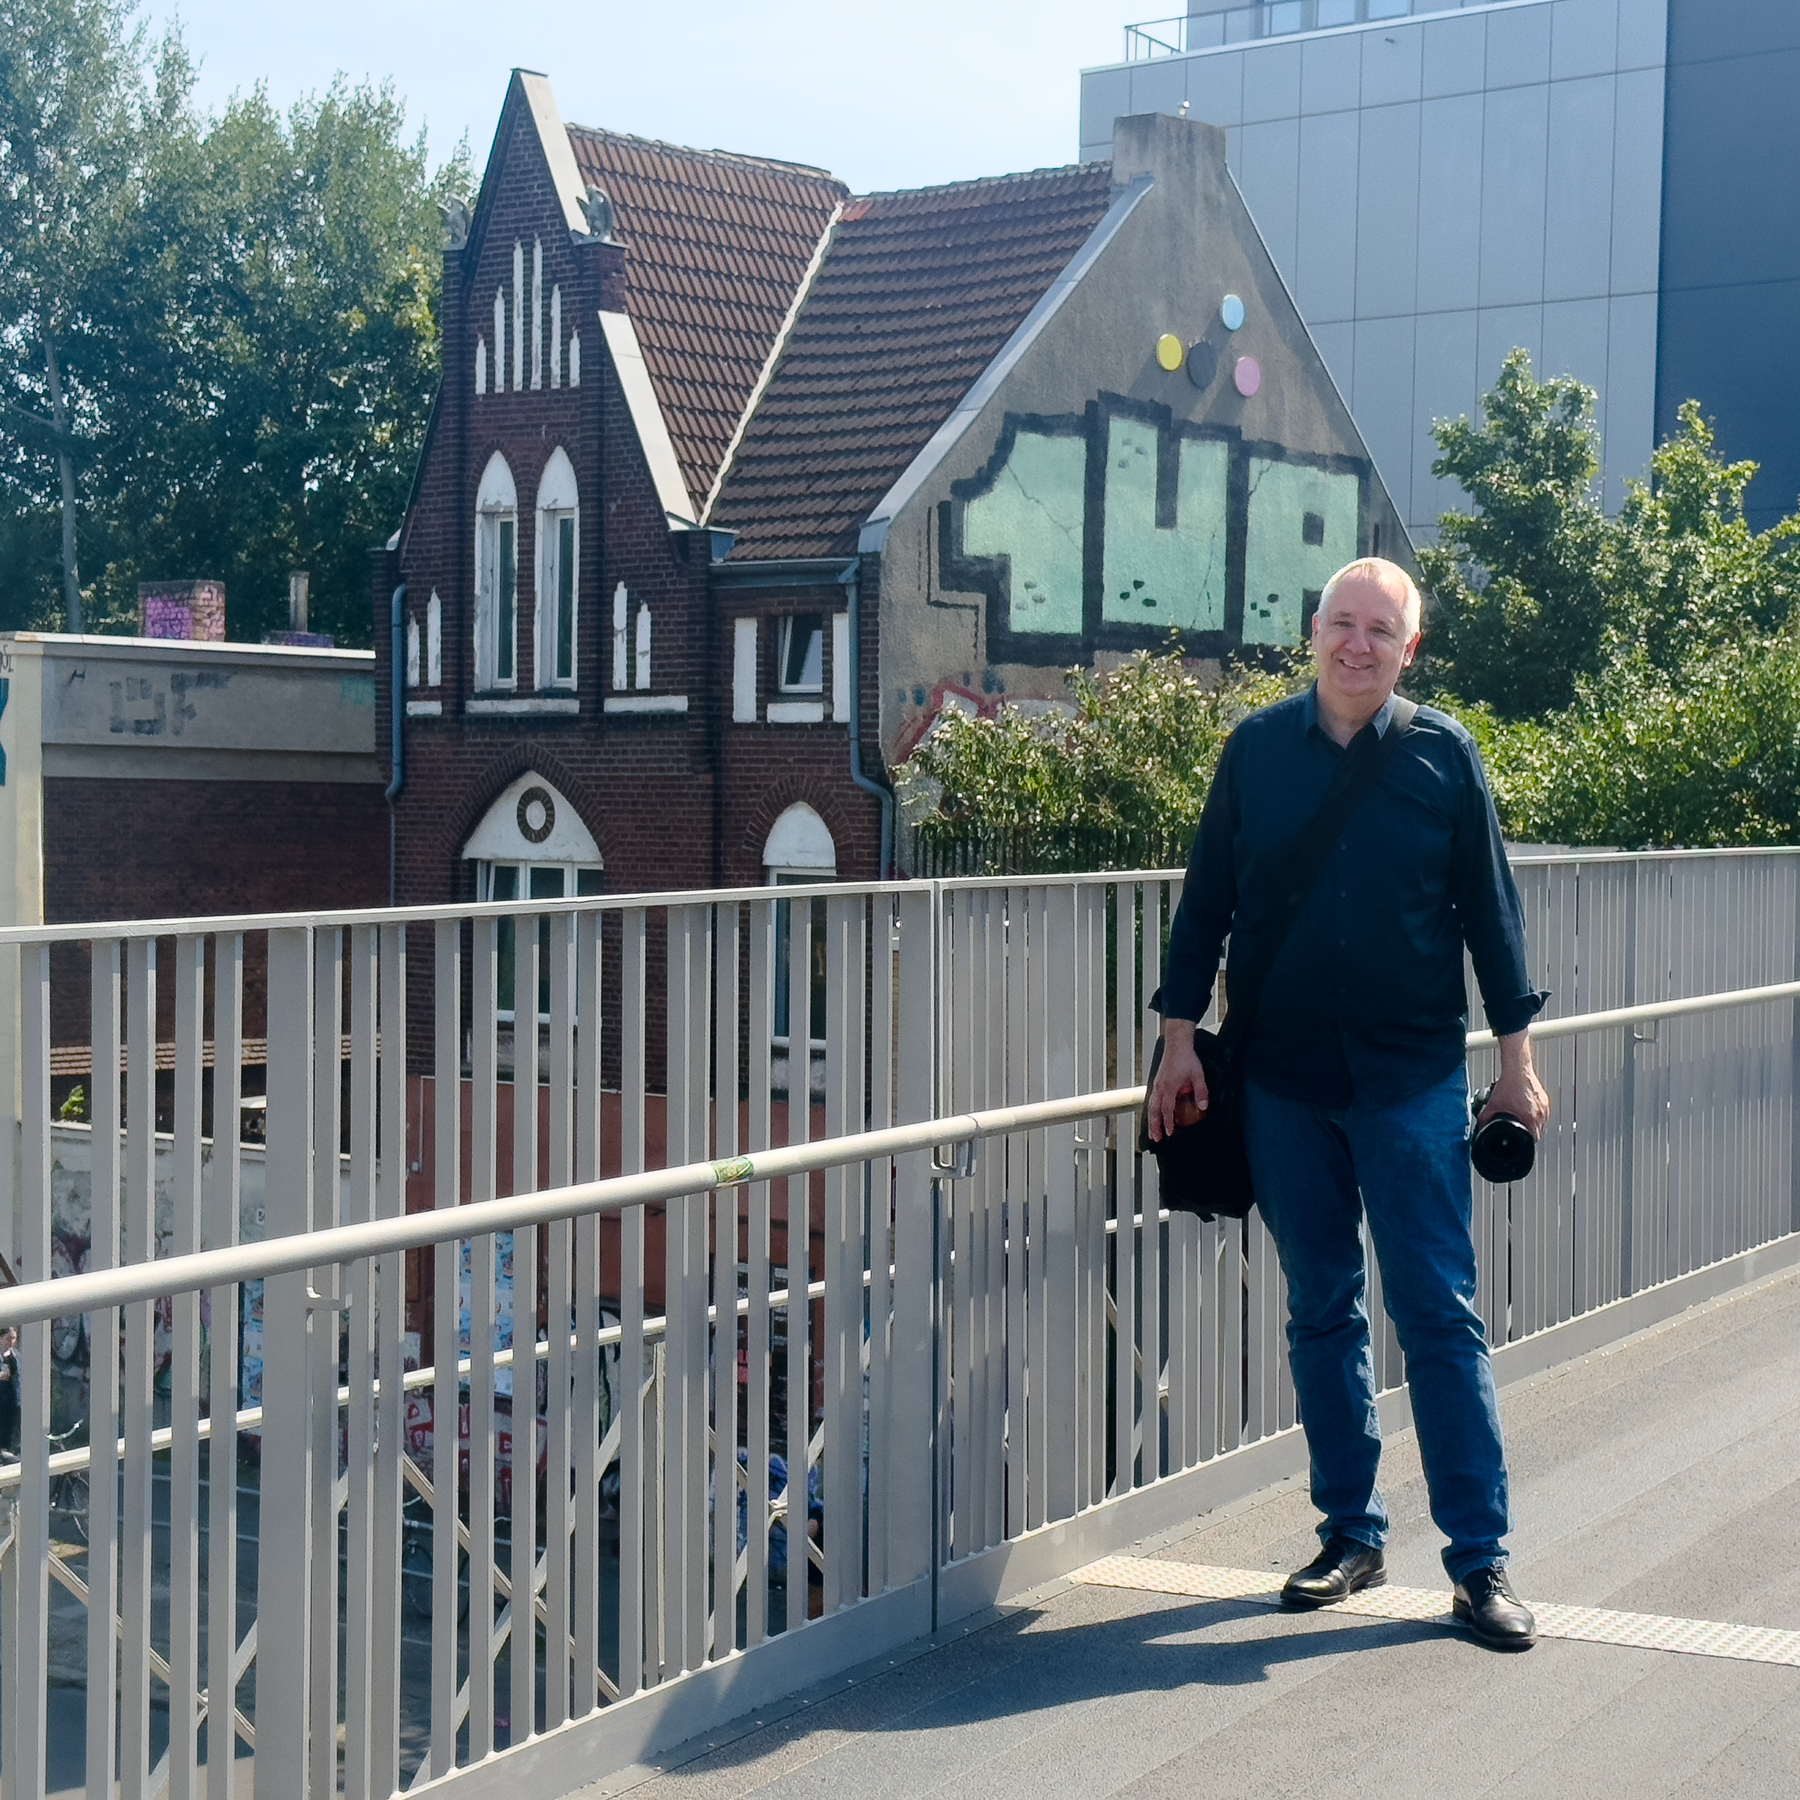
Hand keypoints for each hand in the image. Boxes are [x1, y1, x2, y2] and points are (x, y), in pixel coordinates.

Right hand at [1148, 1019, 1208, 1141]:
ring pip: (1151, 1106)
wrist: (1177, 1044)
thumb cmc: (1186, 1058)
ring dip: (1151, 1120)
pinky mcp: (1157, 1082)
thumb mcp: (1198, 1075)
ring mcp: (1157, 1084)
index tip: (1170, 1133)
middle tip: (1155, 1138)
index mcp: (1169, 1087)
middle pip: (1154, 1111)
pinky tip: (1154, 1115)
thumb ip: (1201, 1092)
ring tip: (1152, 1131)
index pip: (1166, 1109)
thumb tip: (1203, 1107)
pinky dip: (1152, 1110)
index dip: (1168, 1122)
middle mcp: (1160, 1087)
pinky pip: (1152, 1099)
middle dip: (1154, 1126)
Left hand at [1480, 1031, 1549, 1137]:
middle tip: (1520, 1130)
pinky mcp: (1545, 1101)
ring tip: (1523, 1121)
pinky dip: (1536, 1115)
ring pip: (1541, 1123)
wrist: (1517, 1070)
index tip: (1521, 1141)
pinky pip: (1543, 1114)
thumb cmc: (1508, 1085)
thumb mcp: (1492, 1105)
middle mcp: (1540, 1114)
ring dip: (1533, 1124)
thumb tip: (1480, 1127)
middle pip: (1538, 1132)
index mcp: (1530, 1118)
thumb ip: (1484, 1119)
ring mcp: (1544, 1107)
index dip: (1526, 1141)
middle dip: (1528, 1133)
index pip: (1533, 1139)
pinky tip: (1528, 1112)